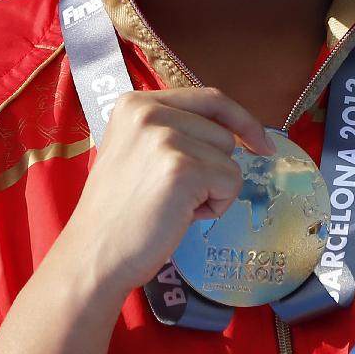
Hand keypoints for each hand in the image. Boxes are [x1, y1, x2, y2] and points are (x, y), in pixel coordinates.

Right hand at [61, 86, 274, 299]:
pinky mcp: (182, 169)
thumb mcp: (139, 149)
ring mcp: (165, 138)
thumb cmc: (121, 211)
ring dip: (212, 188)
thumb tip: (239, 132)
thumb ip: (176, 130)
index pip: (209, 97)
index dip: (240, 120)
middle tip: (172, 193)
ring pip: (230, 158)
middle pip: (223, 132)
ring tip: (174, 204)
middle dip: (211, 167)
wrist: (93, 255)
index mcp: (136, 102)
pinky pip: (230, 182)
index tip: (260, 142)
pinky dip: (215, 206)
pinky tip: (180, 216)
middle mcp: (148, 111)